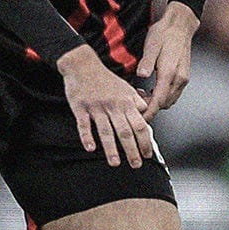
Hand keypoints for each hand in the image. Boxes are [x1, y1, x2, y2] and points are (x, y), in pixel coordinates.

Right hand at [57, 45, 154, 167]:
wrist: (83, 65)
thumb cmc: (105, 78)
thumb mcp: (126, 87)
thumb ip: (137, 101)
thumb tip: (147, 113)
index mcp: (126, 102)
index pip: (139, 125)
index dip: (145, 141)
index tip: (147, 154)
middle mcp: (113, 106)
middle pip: (125, 132)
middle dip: (132, 150)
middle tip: (136, 164)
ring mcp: (96, 107)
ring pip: (106, 131)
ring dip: (111, 149)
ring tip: (115, 163)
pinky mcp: (80, 108)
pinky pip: (84, 125)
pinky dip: (87, 137)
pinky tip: (90, 148)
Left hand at [137, 3, 197, 115]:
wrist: (180, 25)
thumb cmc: (165, 33)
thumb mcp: (151, 45)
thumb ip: (146, 62)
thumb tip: (141, 75)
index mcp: (170, 73)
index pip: (159, 101)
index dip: (149, 113)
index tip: (140, 119)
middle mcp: (179, 79)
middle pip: (165, 104)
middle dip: (150, 108)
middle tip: (135, 103)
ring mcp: (183, 78)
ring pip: (170, 100)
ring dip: (157, 102)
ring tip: (142, 95)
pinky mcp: (183, 76)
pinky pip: (173, 93)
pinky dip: (162, 96)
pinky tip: (152, 89)